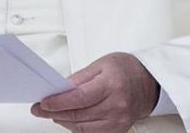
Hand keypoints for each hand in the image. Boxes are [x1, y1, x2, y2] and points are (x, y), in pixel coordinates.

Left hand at [31, 52, 158, 132]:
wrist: (149, 82)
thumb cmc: (126, 69)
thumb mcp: (101, 64)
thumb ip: (79, 77)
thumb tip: (60, 88)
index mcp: (112, 84)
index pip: (80, 98)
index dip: (59, 102)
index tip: (44, 103)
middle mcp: (117, 105)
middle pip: (79, 114)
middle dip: (55, 112)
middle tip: (40, 109)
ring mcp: (118, 121)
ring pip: (82, 127)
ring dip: (63, 121)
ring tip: (52, 113)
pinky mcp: (118, 130)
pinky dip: (76, 127)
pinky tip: (68, 119)